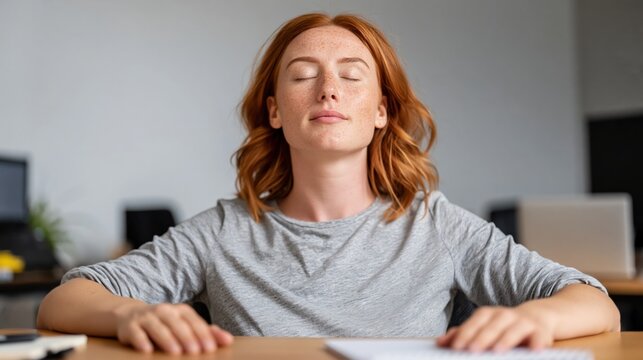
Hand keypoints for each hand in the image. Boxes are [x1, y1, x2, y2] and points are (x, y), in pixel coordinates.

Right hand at [114, 303, 233, 353]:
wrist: (130, 315)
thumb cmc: (165, 324)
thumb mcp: (185, 325)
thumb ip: (206, 333)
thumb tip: (228, 340)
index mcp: (180, 311)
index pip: (194, 321)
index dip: (202, 334)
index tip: (210, 348)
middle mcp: (164, 311)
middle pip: (177, 324)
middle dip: (187, 338)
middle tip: (195, 352)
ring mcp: (146, 317)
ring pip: (158, 327)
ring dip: (167, 339)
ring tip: (176, 352)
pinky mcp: (130, 326)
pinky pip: (136, 333)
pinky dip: (141, 341)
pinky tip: (147, 350)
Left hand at [437, 306, 554, 352]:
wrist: (536, 317)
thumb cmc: (502, 327)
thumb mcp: (483, 328)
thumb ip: (463, 335)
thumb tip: (440, 342)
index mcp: (487, 314)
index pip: (474, 323)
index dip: (465, 334)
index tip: (456, 347)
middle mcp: (504, 315)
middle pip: (492, 326)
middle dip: (482, 338)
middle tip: (472, 350)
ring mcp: (523, 322)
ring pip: (514, 329)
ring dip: (505, 340)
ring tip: (497, 351)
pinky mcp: (540, 331)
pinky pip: (539, 336)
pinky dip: (537, 342)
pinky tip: (534, 350)